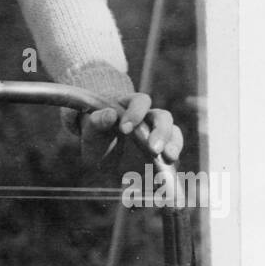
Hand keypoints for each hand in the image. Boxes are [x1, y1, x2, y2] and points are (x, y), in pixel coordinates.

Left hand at [69, 92, 183, 171]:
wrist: (99, 158)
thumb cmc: (95, 138)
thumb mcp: (90, 132)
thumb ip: (97, 122)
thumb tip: (110, 114)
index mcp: (129, 106)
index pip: (140, 101)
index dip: (136, 113)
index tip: (125, 130)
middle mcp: (147, 117)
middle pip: (162, 116)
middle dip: (160, 132)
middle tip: (153, 149)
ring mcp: (157, 133)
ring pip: (173, 131)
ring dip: (173, 144)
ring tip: (169, 158)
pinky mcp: (162, 149)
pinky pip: (174, 148)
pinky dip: (173, 155)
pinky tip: (169, 164)